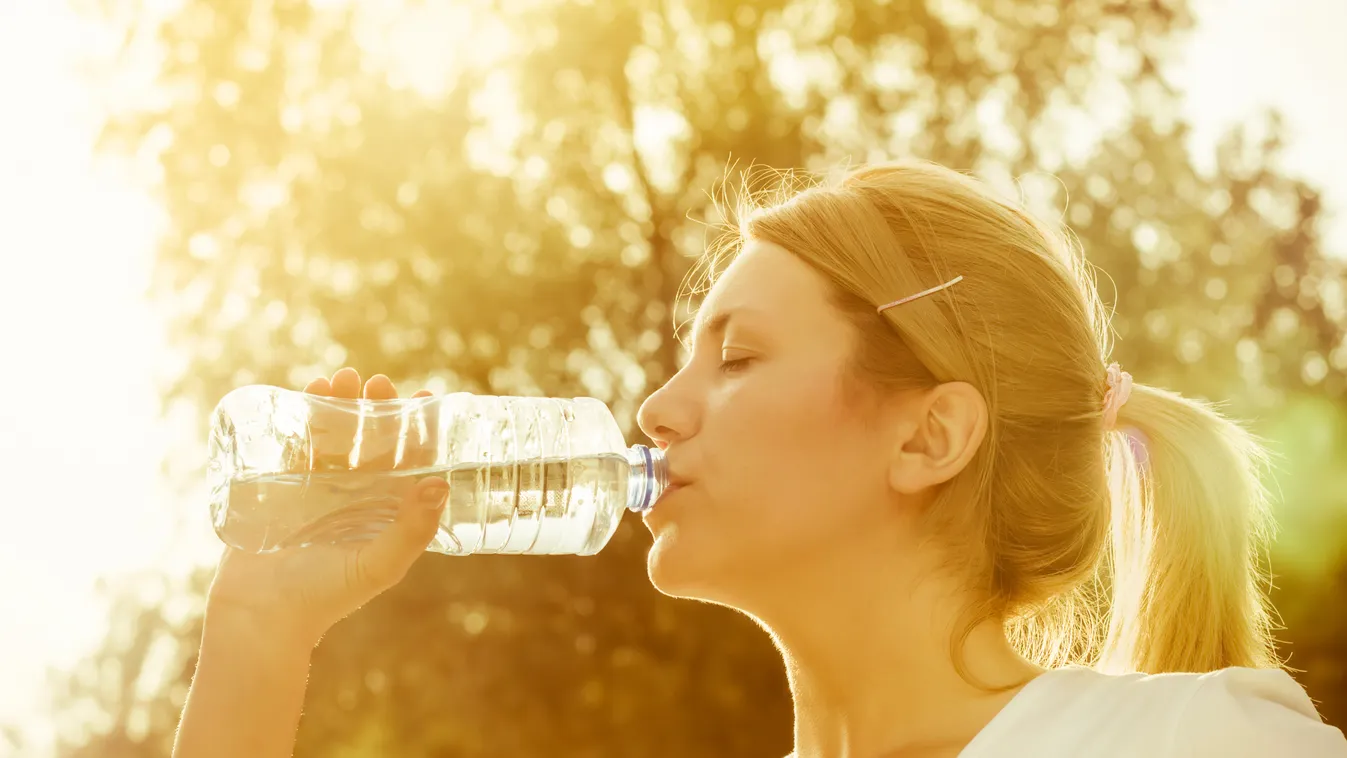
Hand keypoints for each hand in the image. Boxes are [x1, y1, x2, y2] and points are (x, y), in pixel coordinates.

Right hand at [205, 368, 446, 648]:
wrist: (260, 616)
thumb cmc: (325, 597)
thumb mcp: (378, 565)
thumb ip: (412, 530)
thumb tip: (440, 484)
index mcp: (385, 511)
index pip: (410, 461)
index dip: (420, 430)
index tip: (427, 397)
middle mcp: (356, 497)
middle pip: (371, 440)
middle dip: (376, 407)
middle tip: (377, 382)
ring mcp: (317, 491)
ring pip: (334, 436)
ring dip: (338, 405)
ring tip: (339, 379)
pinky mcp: (281, 488)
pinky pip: (295, 444)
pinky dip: (301, 417)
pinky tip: (307, 393)